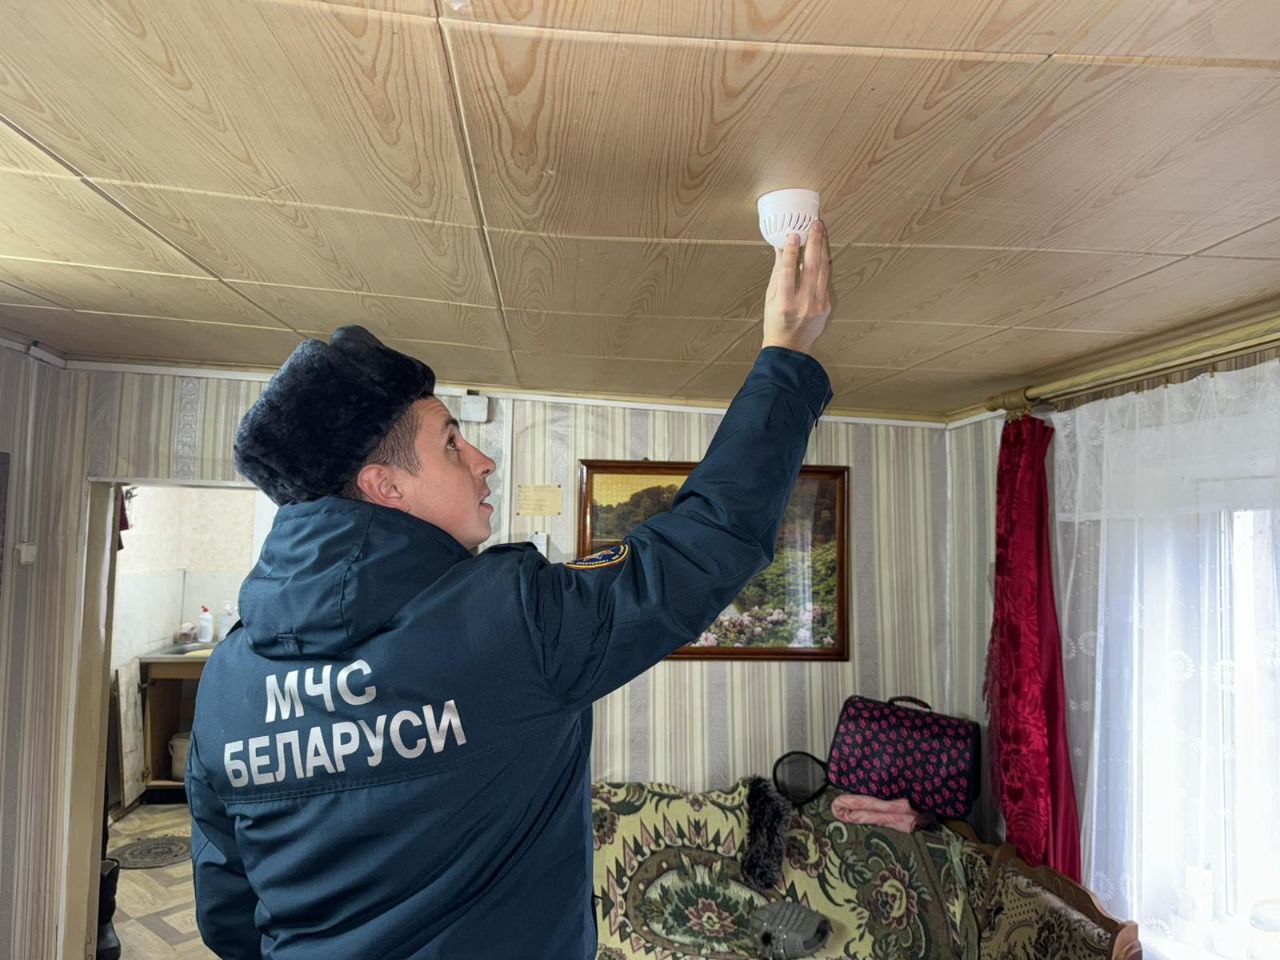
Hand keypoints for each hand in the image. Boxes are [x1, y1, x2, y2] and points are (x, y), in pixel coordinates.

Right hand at [761, 220, 831, 354]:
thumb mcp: (770, 298)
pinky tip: (822, 250)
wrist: (790, 348)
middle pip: (811, 267)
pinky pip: (825, 280)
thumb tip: (780, 247)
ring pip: (823, 271)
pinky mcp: (826, 306)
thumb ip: (777, 272)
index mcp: (785, 303)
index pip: (788, 271)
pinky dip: (823, 264)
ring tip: (821, 232)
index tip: (794, 234)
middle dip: (814, 243)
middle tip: (815, 224)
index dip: (791, 251)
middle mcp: (803, 304)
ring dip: (822, 249)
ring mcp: (818, 306)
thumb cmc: (775, 322)